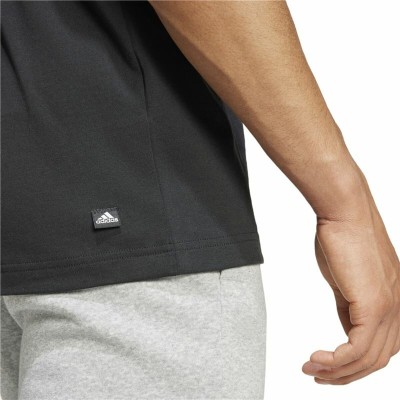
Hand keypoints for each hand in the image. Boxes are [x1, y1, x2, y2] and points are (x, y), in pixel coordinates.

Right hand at [302, 193, 399, 384]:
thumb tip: (346, 328)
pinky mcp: (375, 305)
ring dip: (338, 372)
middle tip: (318, 376)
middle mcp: (399, 309)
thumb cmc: (343, 238)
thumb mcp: (346, 280)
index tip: (329, 367)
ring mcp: (390, 308)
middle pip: (377, 360)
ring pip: (369, 359)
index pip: (381, 347)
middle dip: (346, 375)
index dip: (356, 364)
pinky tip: (317, 360)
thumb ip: (349, 306)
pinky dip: (337, 360)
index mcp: (394, 303)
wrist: (344, 213)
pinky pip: (358, 348)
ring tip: (311, 369)